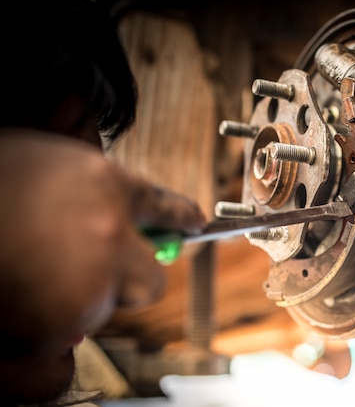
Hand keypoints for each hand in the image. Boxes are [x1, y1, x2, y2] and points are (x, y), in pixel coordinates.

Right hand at [0, 128, 205, 357]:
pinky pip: (68, 332)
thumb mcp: (49, 163)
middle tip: (99, 270)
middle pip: (152, 281)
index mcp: (106, 186)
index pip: (166, 208)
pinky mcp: (60, 324)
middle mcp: (109, 234)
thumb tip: (121, 213)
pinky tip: (19, 292)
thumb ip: (92, 189)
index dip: (182, 218)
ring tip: (34, 271)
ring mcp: (88, 282)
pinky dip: (47, 322)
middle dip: (131, 280)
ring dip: (80, 297)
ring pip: (106, 307)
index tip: (194, 223)